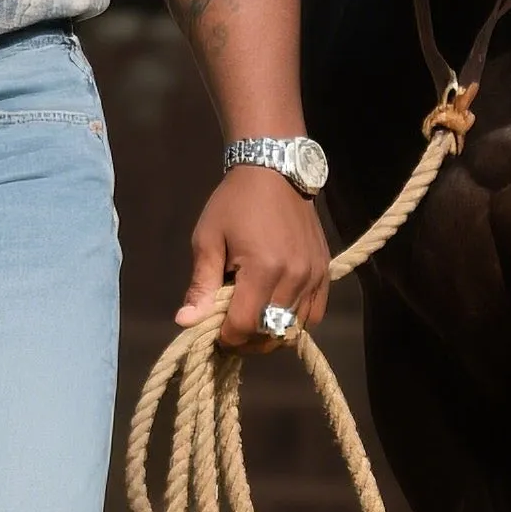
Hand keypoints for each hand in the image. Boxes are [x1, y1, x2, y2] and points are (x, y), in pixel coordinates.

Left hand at [175, 166, 330, 351]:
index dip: (225, 336)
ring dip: (269, 333)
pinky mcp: (325, 273)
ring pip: (293, 329)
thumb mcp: (208, 239)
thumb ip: (201, 285)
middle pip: (270, 334)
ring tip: (251, 319)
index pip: (244, 326)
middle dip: (246, 339)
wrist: (275, 171)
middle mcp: (295, 277)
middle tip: (228, 326)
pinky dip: (293, 322)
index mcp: (264, 269)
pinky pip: (313, 315)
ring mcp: (314, 276)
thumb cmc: (234, 203)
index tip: (212, 328)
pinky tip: (274, 310)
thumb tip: (185, 322)